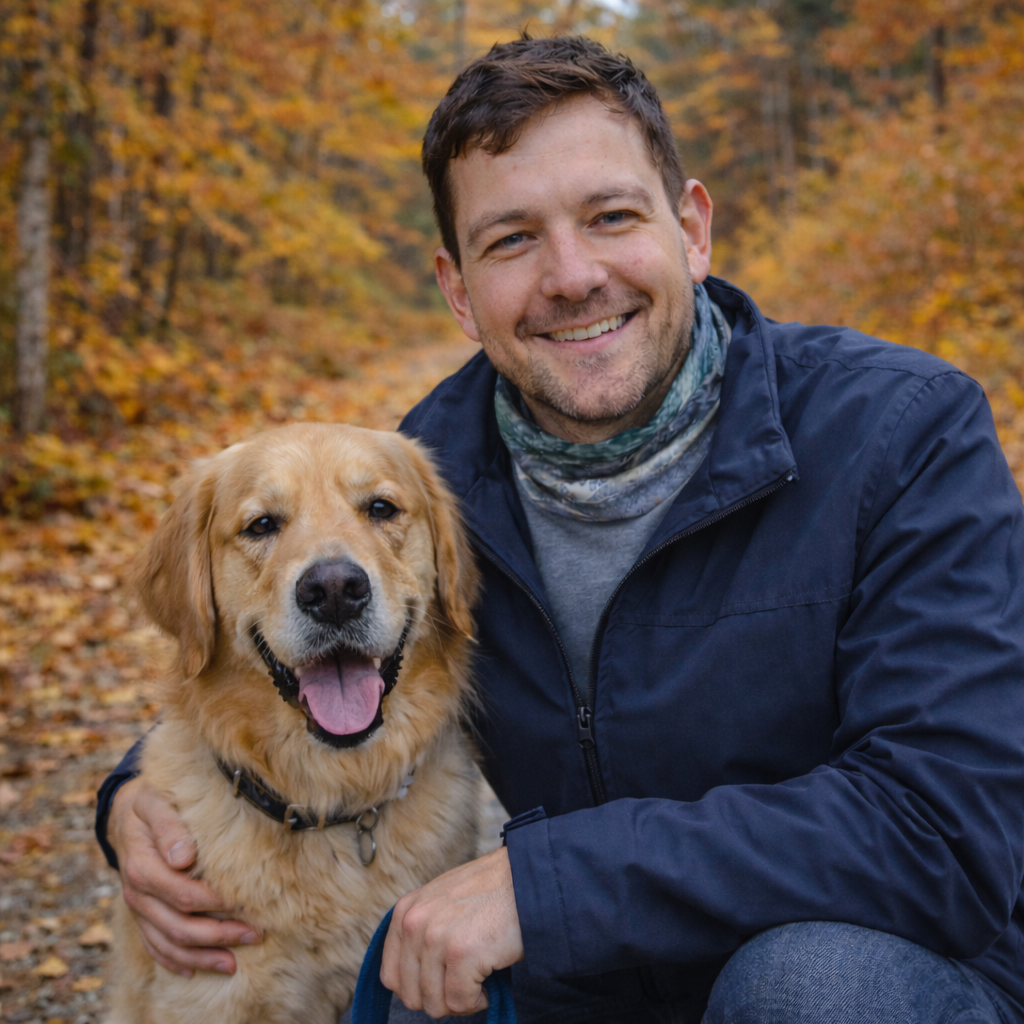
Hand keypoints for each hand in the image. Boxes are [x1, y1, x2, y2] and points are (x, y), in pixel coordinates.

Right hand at [108, 777, 260, 975]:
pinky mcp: (143, 916)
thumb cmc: (150, 802)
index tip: (245, 904)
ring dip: (201, 958)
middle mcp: (137, 894)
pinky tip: (197, 971)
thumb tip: (183, 857)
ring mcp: (139, 909)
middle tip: (254, 934)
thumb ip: (168, 825)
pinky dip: (175, 962)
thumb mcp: (155, 802)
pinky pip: (155, 947)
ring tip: (233, 964)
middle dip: (217, 935)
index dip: (213, 903)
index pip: (181, 893)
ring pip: (167, 944)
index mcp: (141, 866)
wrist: (126, 814)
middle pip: (178, 926)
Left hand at [381, 847, 524, 1017]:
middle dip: (440, 998)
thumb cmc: (490, 892)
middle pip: (411, 995)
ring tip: (478, 979)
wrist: (526, 878)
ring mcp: (436, 938)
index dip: (418, 989)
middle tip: (464, 983)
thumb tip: (414, 977)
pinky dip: (477, 1001)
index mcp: (405, 912)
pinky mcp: (461, 953)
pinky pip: (460, 1002)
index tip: (442, 983)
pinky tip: (489, 980)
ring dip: (460, 1001)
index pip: (391, 976)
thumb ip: (421, 930)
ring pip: (435, 1004)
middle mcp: (414, 923)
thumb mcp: (440, 901)